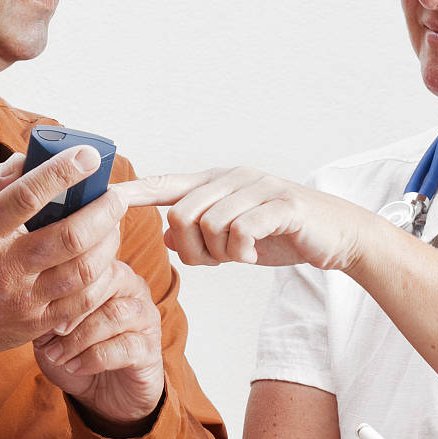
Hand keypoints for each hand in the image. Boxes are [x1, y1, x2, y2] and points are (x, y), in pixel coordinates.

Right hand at [0, 146, 127, 367]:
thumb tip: (24, 161)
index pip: (26, 196)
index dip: (62, 173)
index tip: (87, 155)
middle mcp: (2, 268)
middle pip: (68, 238)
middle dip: (102, 211)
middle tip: (115, 194)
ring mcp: (22, 301)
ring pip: (82, 271)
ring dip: (108, 242)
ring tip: (113, 223)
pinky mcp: (35, 325)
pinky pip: (82, 302)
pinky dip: (101, 277)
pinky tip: (104, 258)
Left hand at [32, 260, 164, 430]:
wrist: (102, 393)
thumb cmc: (75, 352)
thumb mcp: (52, 330)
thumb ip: (44, 311)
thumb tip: (31, 301)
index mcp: (109, 273)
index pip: (89, 264)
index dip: (63, 287)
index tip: (39, 310)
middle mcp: (133, 288)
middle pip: (107, 282)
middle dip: (73, 311)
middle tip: (51, 333)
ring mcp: (146, 317)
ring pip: (115, 315)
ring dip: (80, 338)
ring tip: (58, 356)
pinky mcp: (151, 348)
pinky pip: (125, 346)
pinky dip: (94, 358)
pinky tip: (75, 367)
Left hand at [114, 167, 373, 271]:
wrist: (337, 236)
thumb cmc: (281, 236)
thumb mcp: (233, 238)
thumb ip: (198, 235)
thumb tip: (164, 235)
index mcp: (214, 183)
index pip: (162, 184)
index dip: (131, 192)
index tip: (100, 199)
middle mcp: (231, 178)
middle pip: (180, 213)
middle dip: (190, 248)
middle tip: (214, 260)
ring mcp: (257, 187)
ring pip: (208, 224)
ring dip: (219, 253)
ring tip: (238, 256)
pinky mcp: (281, 204)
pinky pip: (241, 230)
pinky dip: (241, 251)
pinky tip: (252, 256)